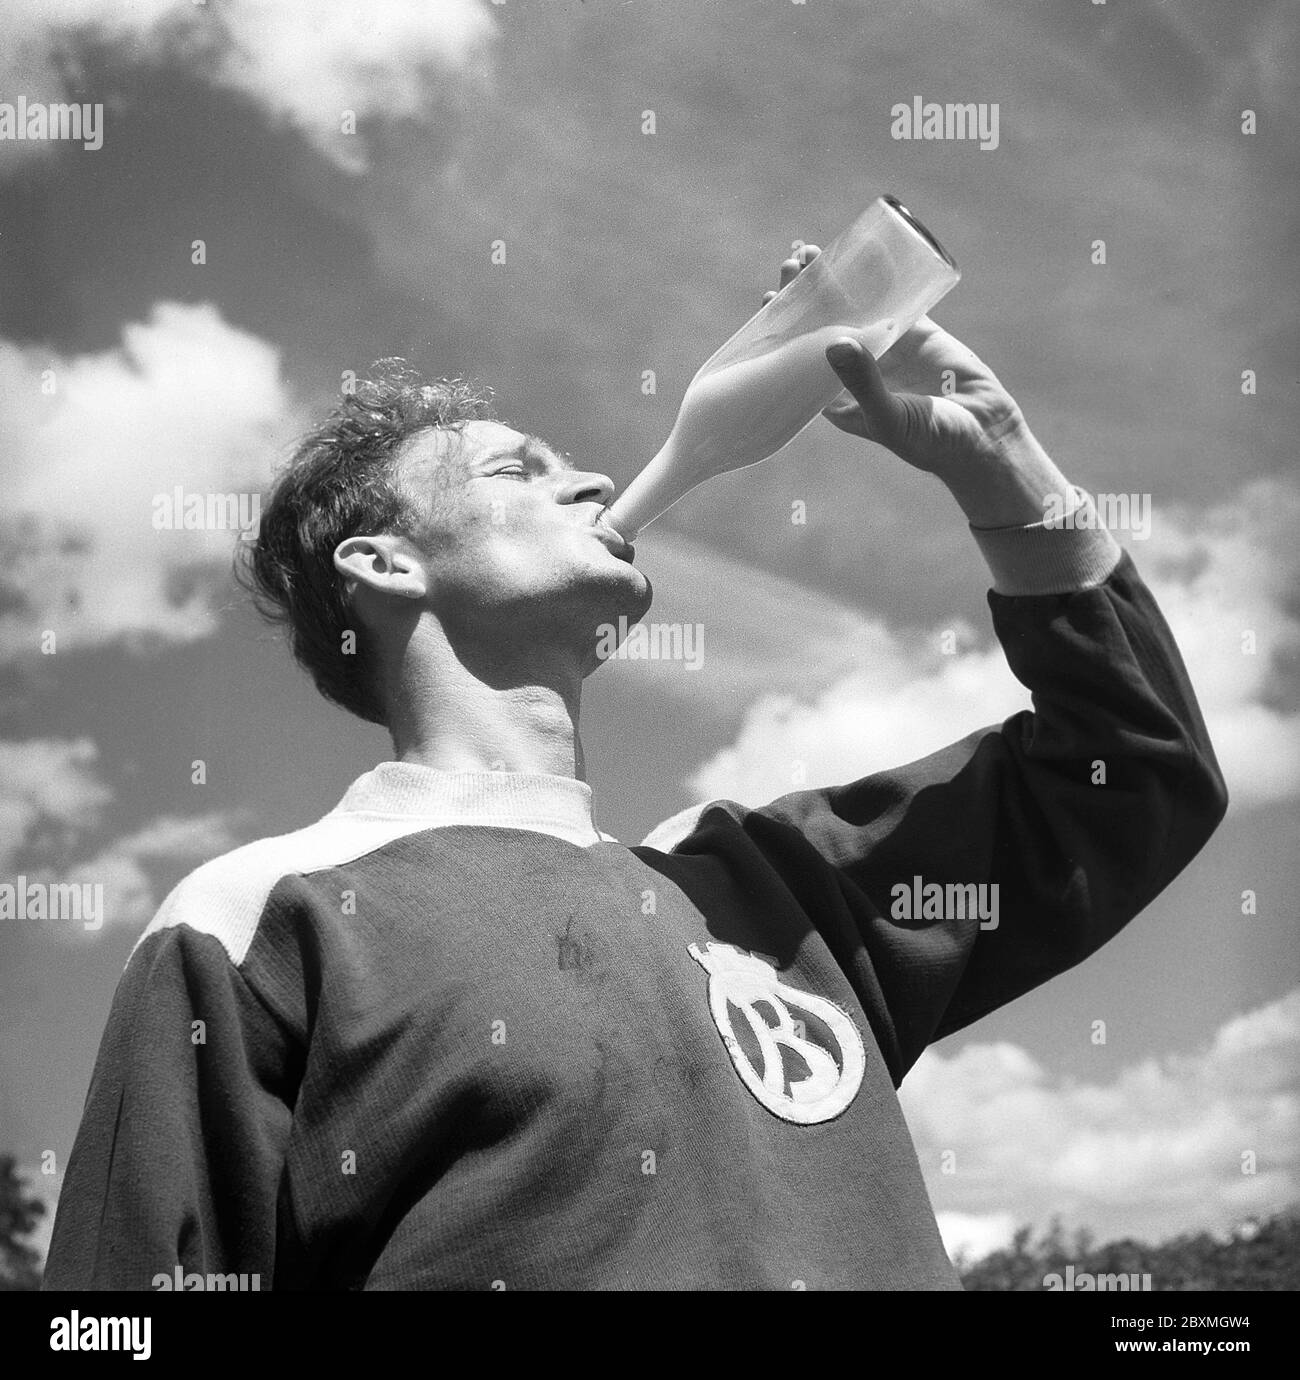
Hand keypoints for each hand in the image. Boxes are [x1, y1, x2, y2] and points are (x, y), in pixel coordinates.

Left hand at [764, 244, 1070, 527]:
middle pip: (819, 326)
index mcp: (837, 398)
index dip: (782, 328)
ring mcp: (884, 350)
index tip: (770, 296)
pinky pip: (889, 298)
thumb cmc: (930, 442)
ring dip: (831, 282)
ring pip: (850, 308)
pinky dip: (876, 277)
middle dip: (803, 295)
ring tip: (811, 252)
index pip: (798, 358)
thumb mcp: (890, 416)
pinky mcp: (915, 334)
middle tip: (790, 262)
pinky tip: (862, 254)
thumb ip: (863, 383)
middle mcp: (855, 371)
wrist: (984, 437)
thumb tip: (833, 342)